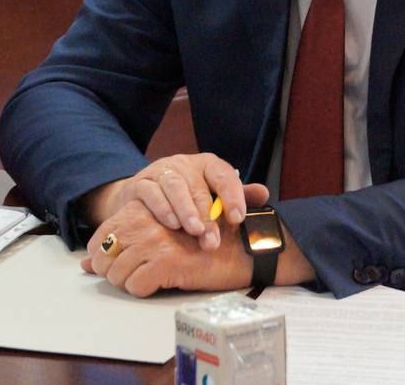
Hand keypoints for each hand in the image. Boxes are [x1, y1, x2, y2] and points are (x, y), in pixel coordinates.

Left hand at [82, 200, 252, 296]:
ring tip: (151, 279)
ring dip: (130, 283)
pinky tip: (161, 284)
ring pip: (117, 276)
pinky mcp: (166, 262)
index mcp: (141, 209)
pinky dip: (145, 291)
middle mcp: (144, 222)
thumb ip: (119, 244)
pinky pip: (137, 287)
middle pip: (104, 258)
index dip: (103, 258)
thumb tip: (84, 265)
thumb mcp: (157, 235)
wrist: (238, 246)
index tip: (118, 265)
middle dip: (114, 273)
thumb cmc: (197, 241)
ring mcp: (154, 242)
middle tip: (136, 275)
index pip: (101, 237)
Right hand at [85, 153, 268, 249]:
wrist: (143, 199)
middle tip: (213, 241)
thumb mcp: (212, 195)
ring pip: (175, 186)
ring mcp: (161, 171)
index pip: (223, 174)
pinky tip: (172, 224)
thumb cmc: (186, 199)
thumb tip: (264, 193)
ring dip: (186, 209)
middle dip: (208, 215)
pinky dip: (162, 208)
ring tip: (194, 231)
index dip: (232, 195)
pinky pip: (151, 193)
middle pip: (199, 186)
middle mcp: (184, 164)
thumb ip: (236, 195)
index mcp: (207, 165)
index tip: (237, 219)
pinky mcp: (140, 183)